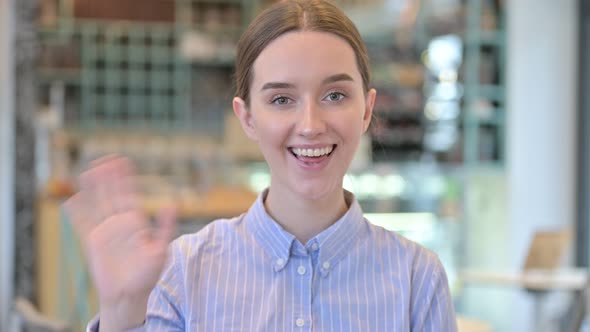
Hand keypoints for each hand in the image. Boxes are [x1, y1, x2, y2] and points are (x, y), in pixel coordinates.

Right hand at [63, 155, 175, 329]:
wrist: (129, 295)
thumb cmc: (148, 274)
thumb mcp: (161, 250)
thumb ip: (166, 227)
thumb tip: (172, 205)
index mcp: (137, 221)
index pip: (129, 194)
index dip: (125, 178)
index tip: (123, 161)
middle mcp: (120, 223)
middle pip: (112, 195)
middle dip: (108, 177)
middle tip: (105, 159)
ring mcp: (105, 231)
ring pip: (98, 204)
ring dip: (93, 189)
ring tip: (88, 172)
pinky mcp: (93, 242)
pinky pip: (83, 224)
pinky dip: (77, 213)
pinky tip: (72, 199)